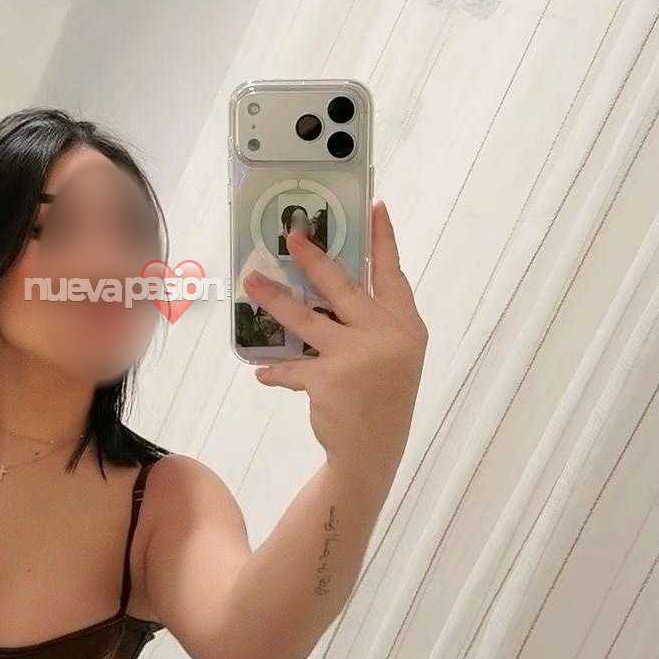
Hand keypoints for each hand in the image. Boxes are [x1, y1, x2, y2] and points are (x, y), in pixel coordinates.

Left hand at [241, 201, 426, 469]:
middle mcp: (386, 336)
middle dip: (313, 257)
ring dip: (274, 299)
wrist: (374, 452)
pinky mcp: (328, 379)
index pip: (392, 274)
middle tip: (290, 235)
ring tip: (251, 283)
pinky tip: (263, 372)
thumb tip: (325, 289)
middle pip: (343, 285)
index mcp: (407, 326)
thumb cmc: (382, 397)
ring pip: (306, 317)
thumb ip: (369, 324)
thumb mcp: (392, 356)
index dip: (384, 240)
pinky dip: (275, 370)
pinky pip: (292, 366)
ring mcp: (356, 357)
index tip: (375, 206)